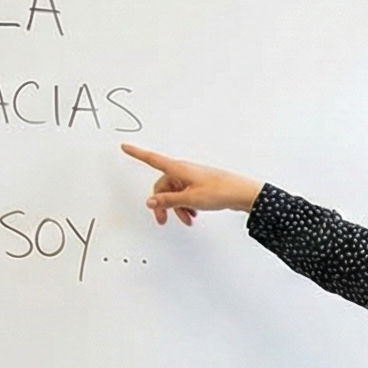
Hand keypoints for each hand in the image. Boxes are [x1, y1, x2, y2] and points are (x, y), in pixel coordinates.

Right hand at [122, 143, 263, 224]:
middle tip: (163, 221)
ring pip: (175, 193)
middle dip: (162, 203)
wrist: (242, 193)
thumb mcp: (190, 199)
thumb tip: (150, 202)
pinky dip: (186, 205)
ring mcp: (192, 178)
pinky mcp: (200, 185)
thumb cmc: (220, 191)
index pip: (152, 159)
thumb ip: (168, 201)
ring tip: (187, 220)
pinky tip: (192, 216)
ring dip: (177, 208)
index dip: (137, 153)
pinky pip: (185, 195)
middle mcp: (183, 171)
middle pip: (163, 186)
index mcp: (178, 169)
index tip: (125, 146)